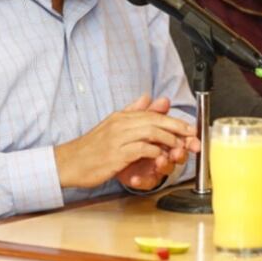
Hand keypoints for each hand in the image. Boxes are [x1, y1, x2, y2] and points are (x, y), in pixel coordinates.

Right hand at [54, 94, 198, 188]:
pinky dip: (154, 152)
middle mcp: (120, 124)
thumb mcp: (111, 126)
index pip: (152, 113)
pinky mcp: (116, 154)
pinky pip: (141, 149)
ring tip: (178, 149)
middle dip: (177, 127)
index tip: (188, 129)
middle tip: (191, 136)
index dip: (173, 120)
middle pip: (155, 120)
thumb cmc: (91, 148)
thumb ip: (131, 112)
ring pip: (151, 132)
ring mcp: (118, 138)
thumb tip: (147, 97)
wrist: (69, 162)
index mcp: (121, 116)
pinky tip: (159, 157)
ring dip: (168, 140)